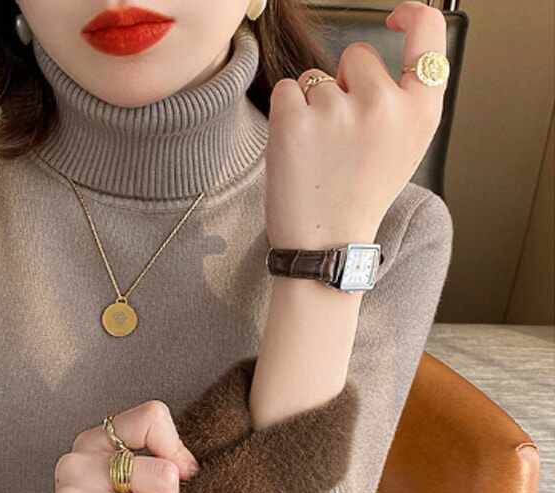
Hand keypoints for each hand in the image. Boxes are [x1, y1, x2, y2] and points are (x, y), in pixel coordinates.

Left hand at [265, 0, 446, 249]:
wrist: (325, 246)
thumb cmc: (358, 199)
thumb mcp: (403, 149)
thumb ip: (402, 102)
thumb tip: (388, 59)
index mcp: (420, 112)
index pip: (430, 34)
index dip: (412, 16)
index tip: (395, 16)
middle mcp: (384, 105)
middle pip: (355, 55)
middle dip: (343, 85)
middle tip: (341, 139)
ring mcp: (338, 111)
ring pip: (315, 78)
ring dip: (311, 106)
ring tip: (319, 153)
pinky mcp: (295, 121)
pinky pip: (286, 91)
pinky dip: (285, 115)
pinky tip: (297, 151)